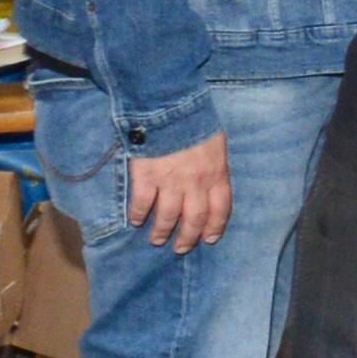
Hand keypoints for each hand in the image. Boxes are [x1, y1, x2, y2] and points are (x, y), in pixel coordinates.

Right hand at [127, 133, 231, 251]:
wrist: (168, 109)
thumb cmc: (194, 122)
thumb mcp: (215, 144)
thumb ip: (215, 165)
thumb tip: (214, 180)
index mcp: (216, 175)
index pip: (220, 209)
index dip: (215, 226)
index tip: (209, 239)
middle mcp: (195, 183)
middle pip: (194, 218)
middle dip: (188, 237)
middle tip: (181, 248)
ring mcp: (170, 182)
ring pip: (168, 215)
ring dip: (163, 231)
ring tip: (157, 240)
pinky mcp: (146, 177)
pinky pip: (142, 202)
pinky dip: (139, 214)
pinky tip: (136, 221)